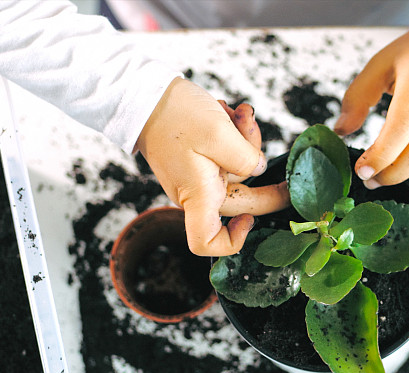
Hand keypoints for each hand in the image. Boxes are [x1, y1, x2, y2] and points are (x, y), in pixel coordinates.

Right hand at [136, 78, 288, 255]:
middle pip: (241, 198)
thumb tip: (260, 169)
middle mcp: (197, 192)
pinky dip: (234, 134)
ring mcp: (198, 176)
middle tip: (262, 139)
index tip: (250, 219)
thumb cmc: (175, 115)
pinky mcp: (199, 160)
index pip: (207, 242)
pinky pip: (227, 155)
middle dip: (258, 166)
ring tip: (239, 114)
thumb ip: (246, 159)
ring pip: (238, 169)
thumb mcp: (219, 134)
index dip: (233, 241)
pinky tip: (230, 113)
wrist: (145, 94)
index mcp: (197, 195)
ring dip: (246, 139)